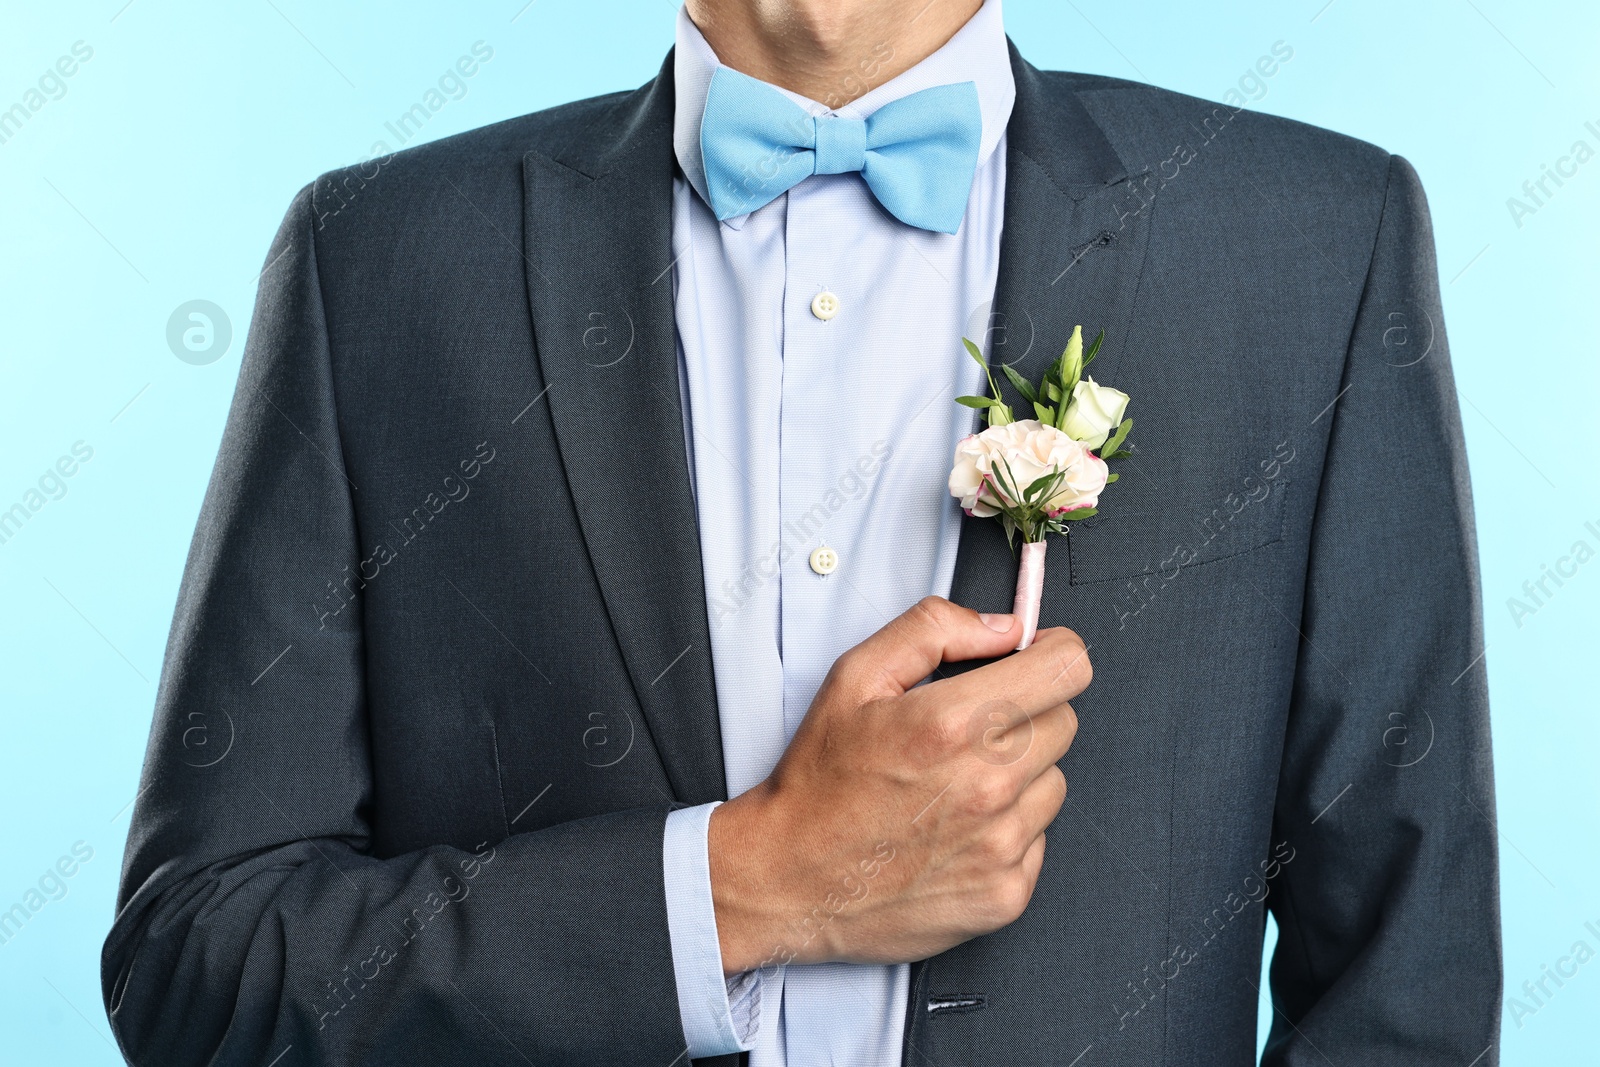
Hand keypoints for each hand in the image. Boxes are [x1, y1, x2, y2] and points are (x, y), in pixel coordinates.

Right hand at [708, 596, 1090, 973]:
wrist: (790, 878)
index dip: (1053, 652)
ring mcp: (1001, 845)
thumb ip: (933, 630)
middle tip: (970, 730)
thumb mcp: (854, 677)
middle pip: (1065, 722)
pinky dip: (1008, 830)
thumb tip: (1006, 627)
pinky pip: (1039, 839)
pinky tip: (956, 829)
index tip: (1036, 658)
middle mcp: (987, 785)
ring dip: (1020, 775)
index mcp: (953, 723)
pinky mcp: (1005, 895)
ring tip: (956, 785)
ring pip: (1055, 781)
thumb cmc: (820, 781)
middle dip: (1028, 713)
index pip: (1068, 668)